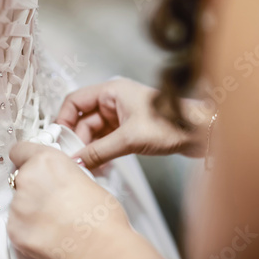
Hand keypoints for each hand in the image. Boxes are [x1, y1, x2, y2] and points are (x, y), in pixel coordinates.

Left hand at [7, 142, 129, 258]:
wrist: (100, 248)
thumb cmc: (101, 217)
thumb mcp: (86, 178)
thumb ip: (63, 173)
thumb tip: (59, 179)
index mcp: (46, 161)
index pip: (20, 150)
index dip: (26, 158)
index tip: (28, 164)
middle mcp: (27, 179)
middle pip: (21, 178)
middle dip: (34, 188)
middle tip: (55, 202)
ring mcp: (18, 205)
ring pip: (19, 203)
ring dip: (32, 210)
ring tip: (56, 222)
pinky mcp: (14, 230)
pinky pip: (18, 225)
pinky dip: (30, 230)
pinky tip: (50, 234)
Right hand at [57, 77, 208, 168]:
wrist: (200, 133)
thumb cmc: (171, 124)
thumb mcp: (129, 139)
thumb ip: (99, 151)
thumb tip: (76, 162)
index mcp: (111, 92)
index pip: (75, 101)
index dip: (64, 119)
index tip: (58, 139)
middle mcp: (113, 101)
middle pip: (83, 120)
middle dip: (78, 140)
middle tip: (74, 160)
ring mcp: (120, 116)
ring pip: (93, 133)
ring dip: (89, 149)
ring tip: (87, 167)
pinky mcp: (127, 130)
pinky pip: (105, 141)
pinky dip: (100, 152)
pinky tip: (98, 166)